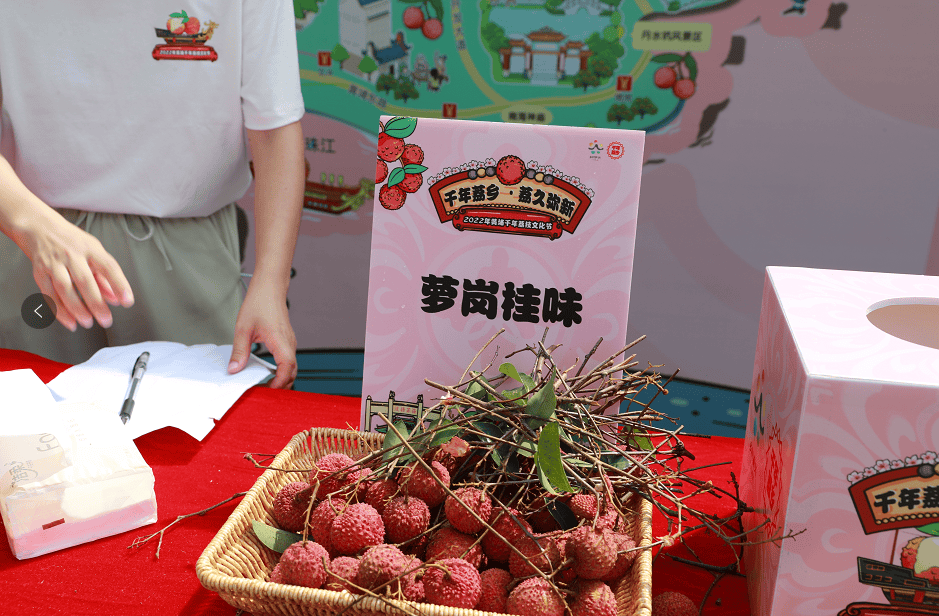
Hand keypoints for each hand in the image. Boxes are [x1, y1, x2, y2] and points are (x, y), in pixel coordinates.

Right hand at [19, 209, 133, 331]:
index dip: (120, 285)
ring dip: (77, 309)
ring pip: (65, 289)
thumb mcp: (94, 251)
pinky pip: (49, 294)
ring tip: (88, 322)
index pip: (109, 267)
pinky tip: (70, 321)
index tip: (127, 301)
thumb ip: (105, 276)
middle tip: (106, 320)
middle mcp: (72, 255)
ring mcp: (54, 263)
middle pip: (85, 281)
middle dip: (96, 303)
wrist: (39, 227)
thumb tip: (117, 299)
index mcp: (91, 249)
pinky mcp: (39, 271)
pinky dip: (59, 310)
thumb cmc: (72, 241)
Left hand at [228, 278, 296, 388]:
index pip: (286, 368)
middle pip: (292, 372)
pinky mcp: (287, 340)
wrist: (270, 287)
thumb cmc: (259, 303)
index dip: (279, 383)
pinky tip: (268, 371)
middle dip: (282, 386)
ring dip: (282, 378)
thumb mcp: (243, 328)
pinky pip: (288, 359)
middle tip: (265, 393)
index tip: (268, 390)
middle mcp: (289, 343)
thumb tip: (234, 370)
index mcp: (280, 341)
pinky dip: (282, 370)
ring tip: (266, 385)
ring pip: (292, 366)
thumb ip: (240, 351)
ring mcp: (290, 342)